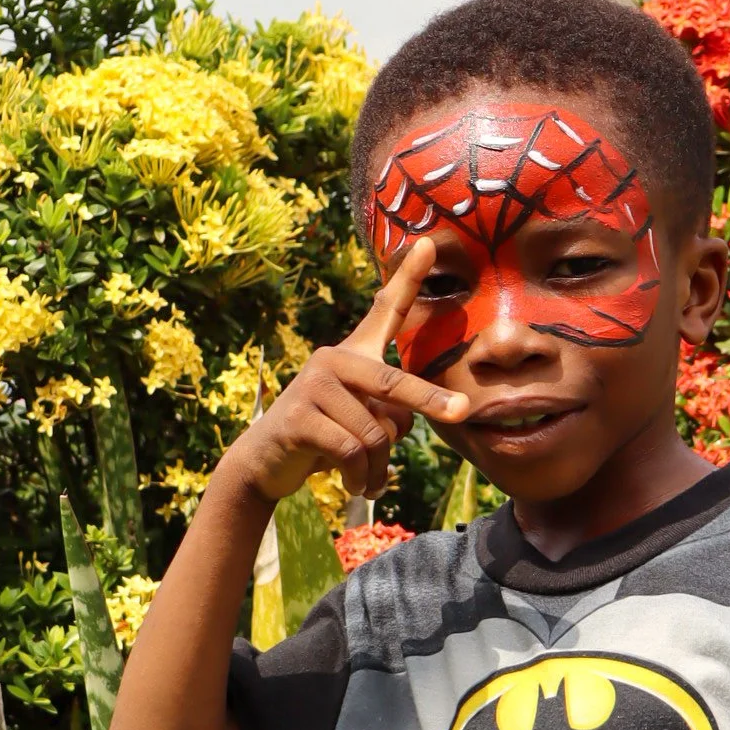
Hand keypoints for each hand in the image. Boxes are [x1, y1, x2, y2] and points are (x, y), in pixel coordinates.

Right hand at [222, 238, 468, 502]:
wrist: (267, 463)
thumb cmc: (324, 439)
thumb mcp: (361, 418)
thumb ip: (388, 409)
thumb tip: (420, 418)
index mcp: (353, 355)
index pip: (384, 312)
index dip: (406, 279)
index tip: (427, 244)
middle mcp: (332, 360)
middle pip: (394, 383)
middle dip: (430, 402)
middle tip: (461, 413)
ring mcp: (313, 386)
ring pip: (374, 433)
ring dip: (378, 468)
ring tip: (367, 480)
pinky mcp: (299, 418)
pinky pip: (351, 451)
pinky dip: (359, 477)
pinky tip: (353, 485)